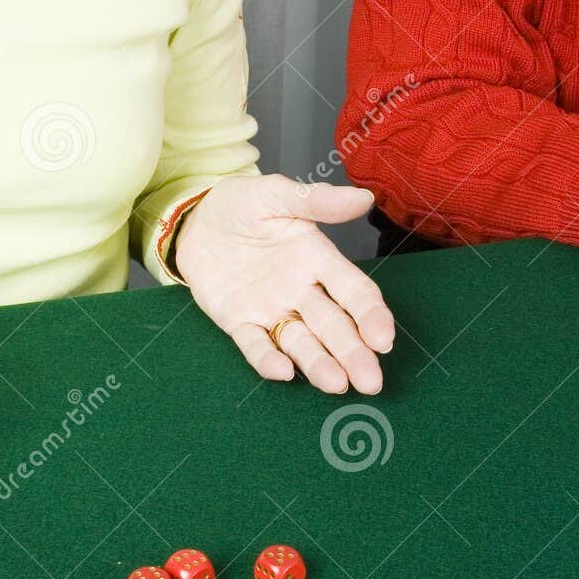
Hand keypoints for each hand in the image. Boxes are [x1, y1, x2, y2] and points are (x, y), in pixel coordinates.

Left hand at [172, 175, 394, 392]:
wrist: (196, 217)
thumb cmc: (242, 204)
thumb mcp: (276, 194)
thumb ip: (316, 201)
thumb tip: (363, 198)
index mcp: (316, 258)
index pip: (353, 291)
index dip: (370, 315)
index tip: (383, 339)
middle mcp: (300, 290)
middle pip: (333, 326)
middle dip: (353, 353)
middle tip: (371, 381)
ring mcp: (270, 309)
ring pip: (300, 342)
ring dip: (319, 364)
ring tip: (336, 384)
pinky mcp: (239, 322)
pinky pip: (255, 345)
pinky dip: (268, 360)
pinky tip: (283, 372)